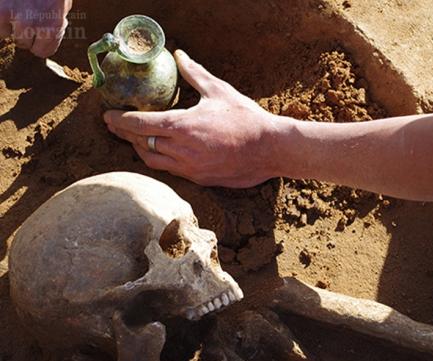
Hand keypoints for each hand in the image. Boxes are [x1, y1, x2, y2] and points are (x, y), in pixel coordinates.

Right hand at [2, 0, 72, 57]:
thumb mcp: (62, 5)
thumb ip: (55, 23)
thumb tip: (49, 36)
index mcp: (53, 26)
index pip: (43, 51)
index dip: (40, 43)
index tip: (38, 35)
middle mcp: (32, 24)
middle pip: (24, 44)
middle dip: (25, 33)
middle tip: (26, 14)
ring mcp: (11, 14)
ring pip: (5, 33)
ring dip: (7, 24)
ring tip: (15, 6)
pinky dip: (1, 17)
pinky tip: (6, 6)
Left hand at [104, 50, 285, 187]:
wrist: (270, 149)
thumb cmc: (246, 118)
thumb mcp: (219, 91)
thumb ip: (195, 74)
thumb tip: (180, 56)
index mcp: (182, 126)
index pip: (139, 124)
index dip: (119, 120)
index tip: (108, 116)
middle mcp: (181, 150)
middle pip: (141, 144)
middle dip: (124, 134)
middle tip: (115, 126)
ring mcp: (189, 168)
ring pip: (152, 160)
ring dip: (140, 149)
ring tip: (134, 139)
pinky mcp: (199, 179)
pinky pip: (170, 170)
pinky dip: (159, 159)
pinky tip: (160, 151)